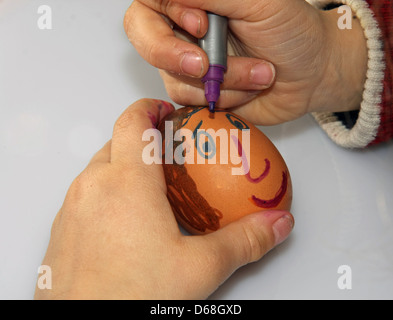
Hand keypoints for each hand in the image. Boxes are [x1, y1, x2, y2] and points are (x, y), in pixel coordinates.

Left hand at [34, 99, 293, 299]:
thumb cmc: (132, 297)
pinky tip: (126, 223)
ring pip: (99, 168)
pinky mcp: (62, 228)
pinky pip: (87, 195)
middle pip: (117, 141)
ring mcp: (72, 207)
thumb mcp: (200, 267)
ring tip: (151, 190)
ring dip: (124, 167)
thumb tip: (275, 224)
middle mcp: (93, 185)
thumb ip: (244, 240)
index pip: (133, 120)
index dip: (150, 107)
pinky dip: (107, 193)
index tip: (167, 112)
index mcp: (127, 181)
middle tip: (168, 156)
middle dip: (142, 140)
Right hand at [124, 0, 366, 124]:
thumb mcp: (258, 1)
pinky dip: (226, 98)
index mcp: (195, 1)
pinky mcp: (199, 94)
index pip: (151, 3)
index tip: (202, 26)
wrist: (311, 75)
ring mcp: (189, 66)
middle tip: (205, 65)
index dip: (168, 15)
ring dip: (223, 80)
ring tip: (260, 72)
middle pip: (144, 39)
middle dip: (173, 56)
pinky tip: (250, 88)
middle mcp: (184, 32)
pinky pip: (192, 102)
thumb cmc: (291, 32)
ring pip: (175, 78)